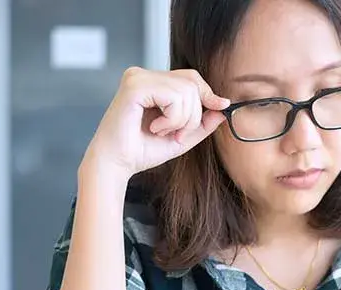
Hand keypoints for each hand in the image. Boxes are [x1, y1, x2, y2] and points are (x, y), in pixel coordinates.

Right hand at [82, 66, 230, 180]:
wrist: (117, 164)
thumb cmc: (142, 151)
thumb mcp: (181, 136)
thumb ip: (202, 122)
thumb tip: (223, 106)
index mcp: (152, 82)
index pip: (190, 78)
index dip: (207, 92)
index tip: (222, 106)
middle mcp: (143, 75)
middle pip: (191, 83)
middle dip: (193, 115)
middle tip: (175, 134)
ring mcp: (137, 77)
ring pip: (185, 91)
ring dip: (181, 120)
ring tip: (161, 131)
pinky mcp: (134, 86)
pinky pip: (172, 96)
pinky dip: (171, 118)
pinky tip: (154, 127)